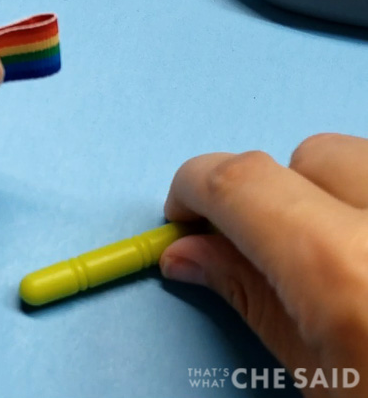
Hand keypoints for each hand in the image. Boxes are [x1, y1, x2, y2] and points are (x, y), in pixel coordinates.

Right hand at [160, 134, 367, 396]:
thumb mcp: (322, 376)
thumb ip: (251, 300)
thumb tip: (187, 254)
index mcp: (343, 266)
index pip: (242, 182)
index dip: (195, 187)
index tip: (181, 214)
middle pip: (312, 155)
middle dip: (278, 194)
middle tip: (272, 253)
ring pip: (363, 158)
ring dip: (336, 193)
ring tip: (344, 255)